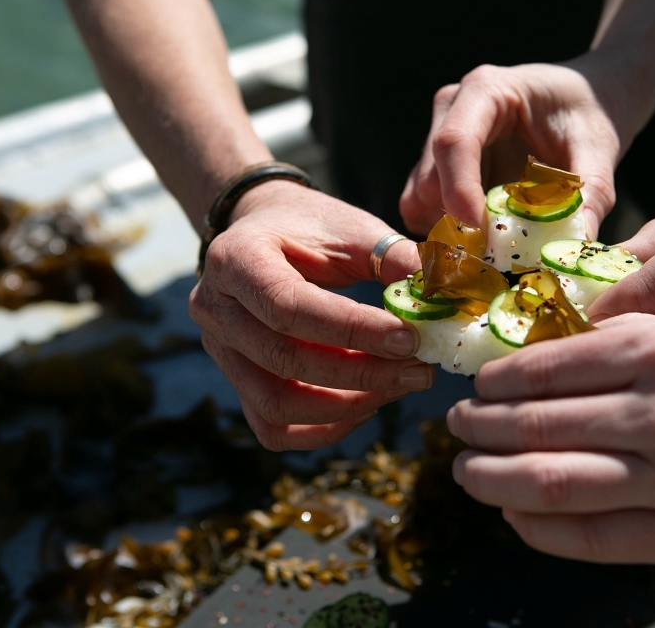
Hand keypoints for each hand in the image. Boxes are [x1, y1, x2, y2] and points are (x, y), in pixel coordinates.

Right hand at [189, 181, 429, 450]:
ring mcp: (220, 351)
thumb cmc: (312, 227)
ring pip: (277, 405)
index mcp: (235, 258)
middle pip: (285, 360)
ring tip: (400, 385)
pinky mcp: (236, 381)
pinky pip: (273, 427)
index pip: (289, 306)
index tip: (409, 340)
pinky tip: (368, 403)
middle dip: (361, 373)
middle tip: (420, 370)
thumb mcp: (352, 228)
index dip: (352, 331)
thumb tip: (439, 295)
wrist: (263, 229)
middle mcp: (215, 309)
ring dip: (347, 405)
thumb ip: (393, 258)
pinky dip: (324, 427)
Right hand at [399, 62, 622, 236]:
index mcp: (486, 90)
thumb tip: (580, 244)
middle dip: (457, 220)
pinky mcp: (438, 164)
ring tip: (496, 241)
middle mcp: (452, 109)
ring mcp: (438, 135)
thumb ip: (592, 193)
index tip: (481, 231)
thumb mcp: (599, 149)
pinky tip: (485, 233)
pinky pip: (422, 207)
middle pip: (430, 176)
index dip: (460, 191)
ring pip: (419, 196)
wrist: (582, 100)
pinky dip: (446, 229)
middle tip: (499, 252)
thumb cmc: (588, 112)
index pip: (455, 141)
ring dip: (450, 228)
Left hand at [447, 313, 654, 565]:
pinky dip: (544, 528)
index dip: (498, 378)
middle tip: (458, 428)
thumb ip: (643, 343)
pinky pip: (596, 537)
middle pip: (535, 421)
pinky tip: (518, 517)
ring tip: (468, 472)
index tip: (478, 383)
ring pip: (550, 481)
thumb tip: (563, 356)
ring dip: (493, 478)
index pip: (549, 363)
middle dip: (480, 427)